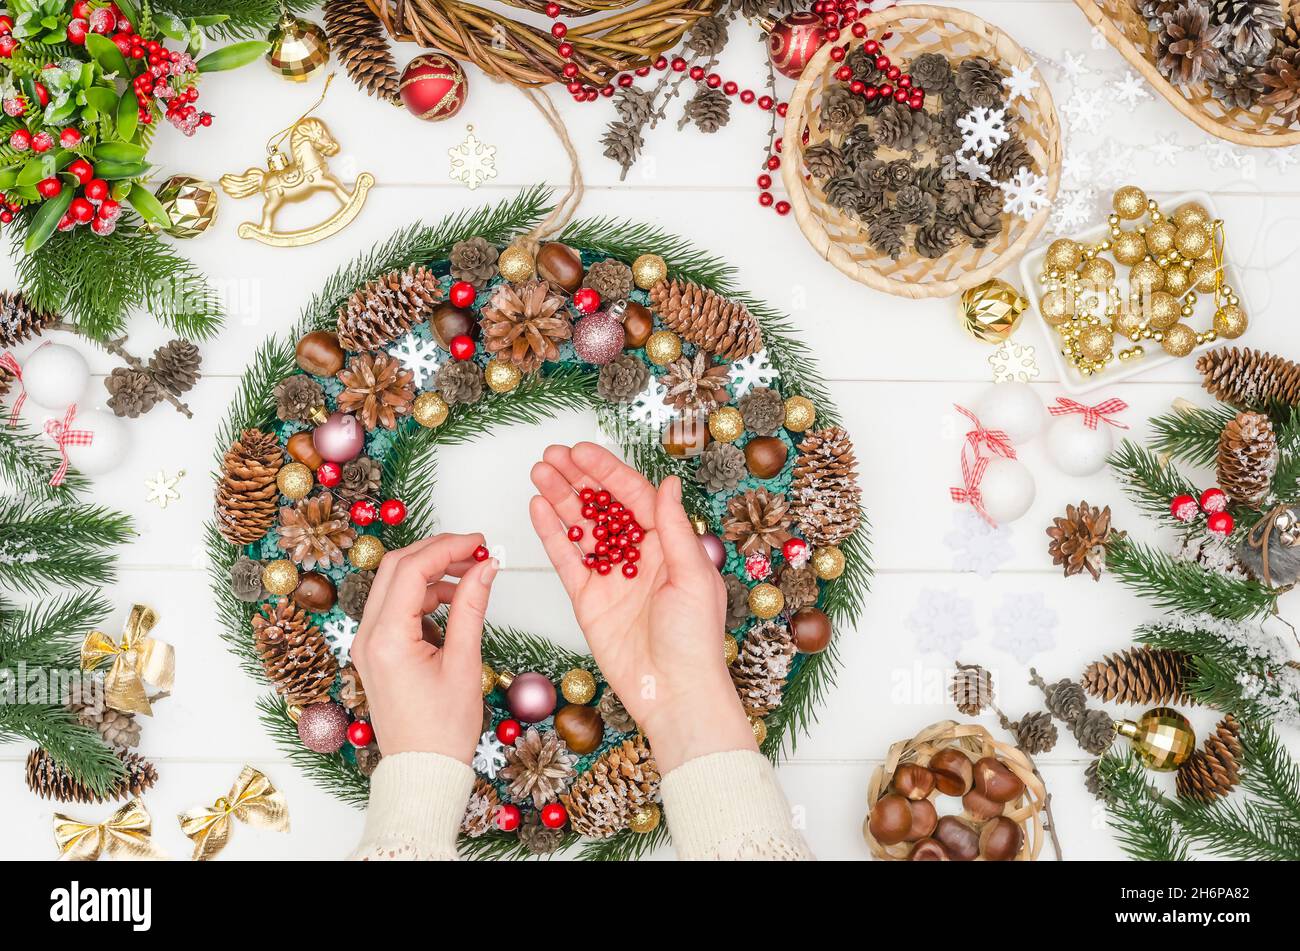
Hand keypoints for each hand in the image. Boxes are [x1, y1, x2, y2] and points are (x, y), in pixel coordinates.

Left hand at [350, 532, 497, 762]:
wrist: (422, 770)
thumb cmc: (442, 729)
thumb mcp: (464, 663)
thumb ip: (472, 607)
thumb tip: (486, 567)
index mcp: (386, 638)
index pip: (411, 570)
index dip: (447, 547)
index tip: (480, 542)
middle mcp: (367, 636)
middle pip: (396, 569)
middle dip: (436, 552)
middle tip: (476, 550)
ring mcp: (368, 643)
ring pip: (394, 585)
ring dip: (431, 573)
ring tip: (472, 576)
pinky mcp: (377, 651)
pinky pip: (396, 607)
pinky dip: (424, 596)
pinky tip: (454, 601)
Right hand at [529, 442, 755, 772]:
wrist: (674, 693)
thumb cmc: (695, 639)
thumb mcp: (693, 577)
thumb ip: (674, 529)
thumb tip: (667, 483)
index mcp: (668, 545)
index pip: (634, 496)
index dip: (607, 471)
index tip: (581, 451)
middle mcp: (638, 556)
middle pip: (603, 506)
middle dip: (577, 478)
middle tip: (551, 455)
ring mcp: (611, 576)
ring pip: (581, 528)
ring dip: (560, 498)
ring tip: (539, 472)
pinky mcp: (588, 600)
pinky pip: (567, 560)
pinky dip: (552, 534)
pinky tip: (538, 507)